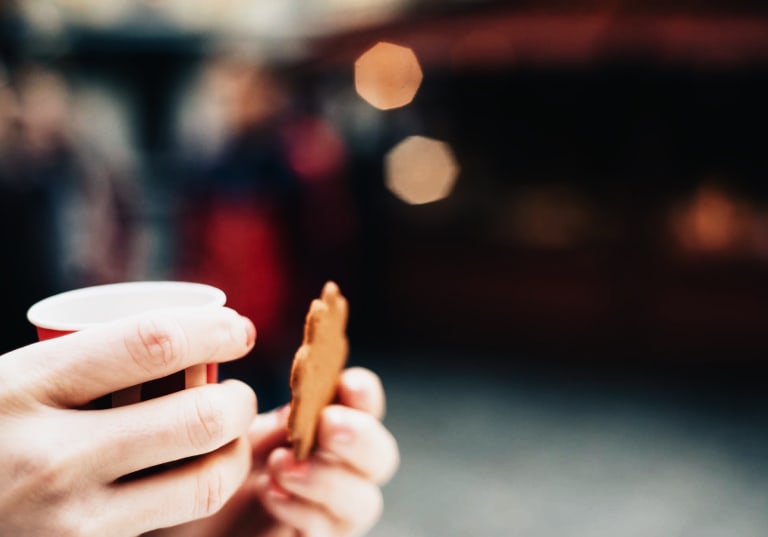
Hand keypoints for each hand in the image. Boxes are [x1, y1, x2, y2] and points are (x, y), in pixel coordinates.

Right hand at [0, 307, 257, 536]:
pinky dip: (201, 495)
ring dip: (236, 455)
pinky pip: (172, 524)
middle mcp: (48, 458)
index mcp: (23, 388)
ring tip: (231, 437)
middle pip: (196, 420)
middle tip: (240, 393)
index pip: (150, 344)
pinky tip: (201, 475)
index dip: (214, 329)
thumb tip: (190, 337)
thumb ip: (89, 361)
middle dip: (240, 401)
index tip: (240, 330)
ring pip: (202, 484)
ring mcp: (69, 524)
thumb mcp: (13, 378)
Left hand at [157, 367, 399, 536]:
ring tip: (281, 465)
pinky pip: (327, 533)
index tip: (347, 381)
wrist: (177, 510)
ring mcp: (327, 511)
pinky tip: (270, 493)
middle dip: (361, 437)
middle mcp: (337, 468)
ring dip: (328, 478)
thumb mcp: (228, 425)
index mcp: (323, 425)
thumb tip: (281, 370)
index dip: (364, 393)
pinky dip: (303, 511)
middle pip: (380, 456)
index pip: (364, 405)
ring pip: (364, 501)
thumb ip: (262, 407)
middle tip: (329, 423)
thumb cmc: (206, 461)